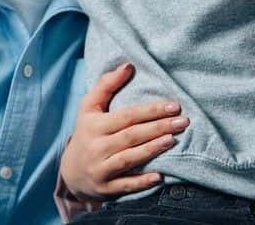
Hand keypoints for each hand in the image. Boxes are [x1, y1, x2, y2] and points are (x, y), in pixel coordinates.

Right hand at [60, 63, 188, 200]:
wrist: (71, 172)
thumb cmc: (87, 132)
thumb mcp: (89, 107)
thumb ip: (107, 84)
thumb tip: (128, 65)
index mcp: (95, 125)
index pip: (127, 116)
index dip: (151, 110)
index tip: (174, 106)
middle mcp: (97, 147)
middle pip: (131, 136)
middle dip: (158, 128)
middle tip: (183, 122)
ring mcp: (100, 169)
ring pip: (129, 158)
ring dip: (151, 150)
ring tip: (172, 140)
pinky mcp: (105, 189)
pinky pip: (125, 185)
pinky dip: (141, 182)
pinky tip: (159, 177)